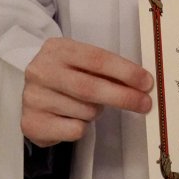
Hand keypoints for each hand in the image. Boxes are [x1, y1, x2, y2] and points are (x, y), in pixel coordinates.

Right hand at [21, 37, 153, 146]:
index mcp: (58, 49)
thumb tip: (142, 84)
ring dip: (97, 112)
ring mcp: (34, 97)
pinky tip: (72, 118)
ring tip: (87, 106)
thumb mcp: (82, 63)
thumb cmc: (66, 76)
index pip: (97, 59)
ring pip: (85, 111)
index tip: (146, 82)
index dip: (125, 71)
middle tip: (144, 103)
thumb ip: (106, 70)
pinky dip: (82, 127)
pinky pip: (74, 129)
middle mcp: (41, 71)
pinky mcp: (33, 123)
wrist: (32, 95)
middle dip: (123, 96)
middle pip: (90, 87)